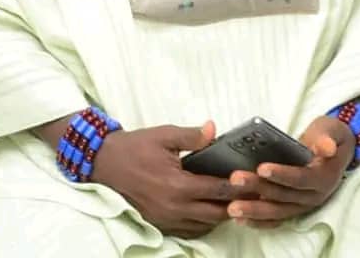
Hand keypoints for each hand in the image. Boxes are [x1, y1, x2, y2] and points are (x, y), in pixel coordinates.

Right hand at [91, 121, 237, 237]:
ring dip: (220, 216)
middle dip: (235, 206)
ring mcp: (166, 219)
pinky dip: (203, 224)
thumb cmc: (136, 147)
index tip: (254, 182)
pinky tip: (210, 213)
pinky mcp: (159, 224)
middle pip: (215, 214)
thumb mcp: (164, 135)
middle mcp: (174, 207)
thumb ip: (191, 136)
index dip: (238, 187)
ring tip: (236, 204)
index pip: (217, 190)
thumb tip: (213, 129)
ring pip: (203, 225)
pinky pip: (188, 231)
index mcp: (178, 185)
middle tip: (251, 196)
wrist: (105, 163)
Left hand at [226, 116, 354, 228]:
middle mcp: (312, 196)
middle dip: (258, 188)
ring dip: (254, 210)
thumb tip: (327, 147)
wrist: (334, 150)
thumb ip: (327, 138)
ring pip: (276, 211)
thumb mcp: (330, 131)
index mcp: (323, 178)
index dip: (282, 174)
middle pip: (283, 196)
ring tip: (232, 207)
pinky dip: (257, 221)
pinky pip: (274, 219)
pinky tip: (238, 218)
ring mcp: (301, 205)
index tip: (261, 167)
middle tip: (235, 180)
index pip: (301, 178)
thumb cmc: (327, 136)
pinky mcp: (292, 209)